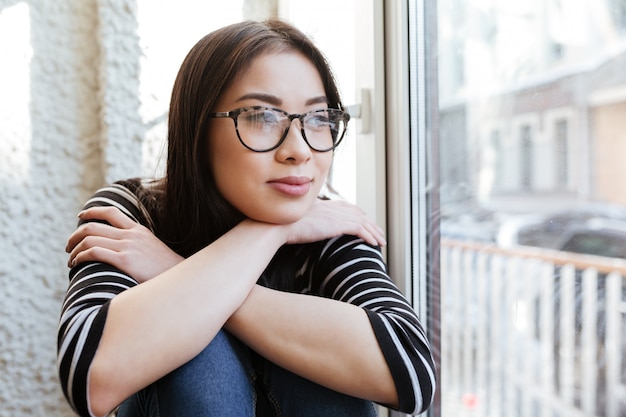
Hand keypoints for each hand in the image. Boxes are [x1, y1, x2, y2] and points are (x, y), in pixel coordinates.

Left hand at [66, 206, 183, 282]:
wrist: (179, 278)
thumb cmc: (165, 270)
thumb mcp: (152, 248)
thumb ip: (137, 244)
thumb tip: (123, 249)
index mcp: (138, 230)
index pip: (110, 212)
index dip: (92, 212)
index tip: (81, 216)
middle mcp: (131, 235)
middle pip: (93, 226)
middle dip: (75, 235)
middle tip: (69, 245)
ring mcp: (128, 247)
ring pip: (90, 239)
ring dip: (74, 249)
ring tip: (70, 259)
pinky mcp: (125, 261)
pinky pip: (94, 252)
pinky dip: (80, 257)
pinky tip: (76, 264)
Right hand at [282, 199, 385, 245]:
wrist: (279, 226)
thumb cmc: (282, 226)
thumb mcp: (297, 219)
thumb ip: (306, 220)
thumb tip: (305, 227)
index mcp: (324, 204)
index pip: (347, 206)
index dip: (359, 214)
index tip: (365, 221)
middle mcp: (332, 207)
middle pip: (358, 213)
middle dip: (371, 223)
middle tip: (379, 233)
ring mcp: (335, 215)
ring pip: (362, 222)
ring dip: (374, 232)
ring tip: (381, 241)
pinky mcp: (336, 224)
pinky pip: (359, 229)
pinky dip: (369, 236)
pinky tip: (373, 244)